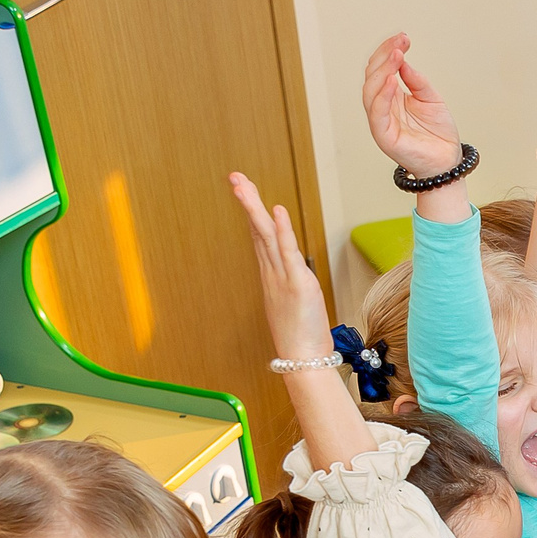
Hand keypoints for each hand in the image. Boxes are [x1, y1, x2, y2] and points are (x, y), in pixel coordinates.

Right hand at [230, 173, 333, 361]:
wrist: (302, 359)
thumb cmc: (300, 336)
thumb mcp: (293, 304)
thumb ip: (291, 284)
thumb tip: (295, 274)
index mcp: (271, 276)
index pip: (260, 237)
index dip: (252, 212)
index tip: (243, 191)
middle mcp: (272, 273)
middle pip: (257, 230)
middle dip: (246, 202)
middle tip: (234, 178)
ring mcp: (282, 277)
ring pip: (266, 236)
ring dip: (255, 209)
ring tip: (243, 185)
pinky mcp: (297, 284)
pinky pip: (288, 253)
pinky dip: (282, 231)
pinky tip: (277, 211)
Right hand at [361, 33, 462, 180]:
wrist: (448, 160)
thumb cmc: (438, 133)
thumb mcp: (431, 98)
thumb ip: (417, 81)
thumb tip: (403, 61)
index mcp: (391, 97)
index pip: (382, 69)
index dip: (389, 51)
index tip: (403, 38)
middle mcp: (382, 107)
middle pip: (373, 76)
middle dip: (385, 56)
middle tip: (400, 43)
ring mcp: (381, 121)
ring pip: (371, 91)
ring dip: (382, 70)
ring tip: (396, 56)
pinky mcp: (384, 136)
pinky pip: (377, 113)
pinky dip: (382, 96)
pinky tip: (392, 80)